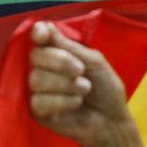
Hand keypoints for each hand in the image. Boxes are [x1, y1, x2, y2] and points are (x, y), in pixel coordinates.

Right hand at [26, 21, 129, 146]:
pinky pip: (38, 101)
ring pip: (36, 79)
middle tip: (80, 70)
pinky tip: (76, 103)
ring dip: (65, 84)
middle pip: (35, 56)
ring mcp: (37, 90)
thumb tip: (44, 26)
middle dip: (59, 61)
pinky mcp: (37, 111)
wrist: (111, 120)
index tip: (43, 34)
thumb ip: (69, 46)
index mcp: (56, 52)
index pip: (38, 37)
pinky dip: (61, 101)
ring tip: (85, 89)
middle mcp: (43, 68)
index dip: (37, 33)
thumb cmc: (105, 89)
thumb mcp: (93, 62)